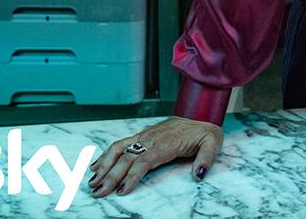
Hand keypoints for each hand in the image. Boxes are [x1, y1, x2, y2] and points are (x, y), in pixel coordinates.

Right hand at [88, 116, 222, 197]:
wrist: (201, 114)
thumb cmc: (205, 132)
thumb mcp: (212, 144)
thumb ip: (205, 159)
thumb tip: (197, 175)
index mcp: (168, 142)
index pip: (145, 160)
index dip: (131, 175)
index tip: (121, 189)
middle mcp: (152, 138)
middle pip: (127, 157)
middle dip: (110, 175)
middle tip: (98, 191)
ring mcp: (145, 135)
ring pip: (119, 148)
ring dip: (104, 164)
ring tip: (92, 181)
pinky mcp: (142, 135)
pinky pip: (121, 143)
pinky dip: (106, 154)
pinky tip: (96, 165)